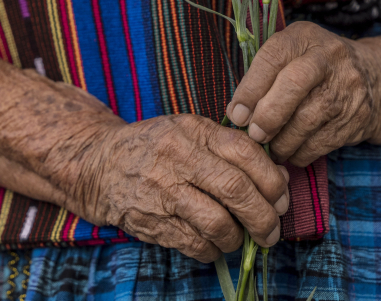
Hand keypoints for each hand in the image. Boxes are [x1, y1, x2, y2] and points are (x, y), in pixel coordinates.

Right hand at [74, 115, 289, 262]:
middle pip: (235, 190)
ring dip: (238, 237)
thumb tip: (279, 178)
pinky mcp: (151, 222)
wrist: (99, 165)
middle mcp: (178, 157)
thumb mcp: (190, 133)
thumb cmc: (156, 148)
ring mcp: (162, 191)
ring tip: (241, 237)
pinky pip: (195, 244)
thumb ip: (232, 150)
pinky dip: (213, 250)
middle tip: (272, 230)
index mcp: (193, 130)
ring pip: (217, 223)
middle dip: (263, 216)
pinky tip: (214, 243)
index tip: (281, 197)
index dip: (271, 179)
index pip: (244, 152)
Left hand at [226, 21, 380, 165]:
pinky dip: (300, 153)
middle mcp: (328, 57)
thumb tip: (236, 114)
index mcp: (305, 37)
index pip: (273, 57)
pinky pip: (320, 143)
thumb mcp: (293, 56)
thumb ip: (263, 76)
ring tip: (270, 147)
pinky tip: (292, 150)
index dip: (250, 88)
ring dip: (281, 142)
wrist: (376, 79)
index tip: (236, 114)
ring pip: (306, 120)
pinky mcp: (357, 117)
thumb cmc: (316, 69)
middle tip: (253, 134)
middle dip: (267, 115)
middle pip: (293, 85)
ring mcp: (347, 87)